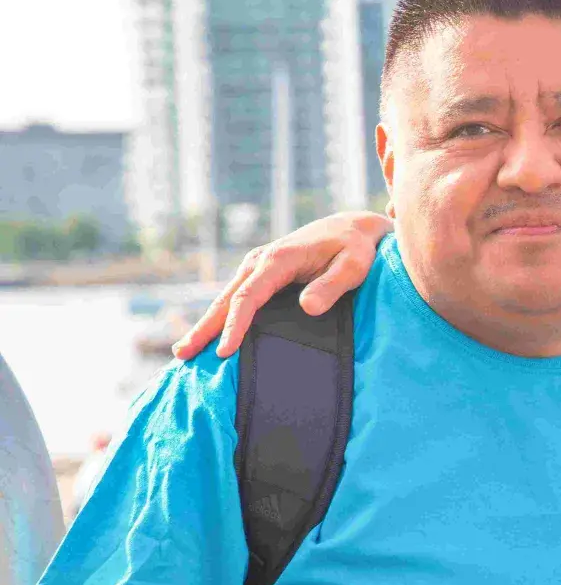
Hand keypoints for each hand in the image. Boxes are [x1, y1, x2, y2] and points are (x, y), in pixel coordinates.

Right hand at [172, 211, 393, 360]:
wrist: (351, 228)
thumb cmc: (355, 248)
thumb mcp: (353, 265)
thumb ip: (331, 286)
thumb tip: (308, 308)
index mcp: (278, 260)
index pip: (248, 297)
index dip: (235, 326)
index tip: (224, 352)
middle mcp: (259, 261)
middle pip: (225, 299)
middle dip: (203, 328)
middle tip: (181, 355)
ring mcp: (256, 266)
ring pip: (225, 299)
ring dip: (205, 324)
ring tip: (184, 352)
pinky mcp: (259, 273)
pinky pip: (235, 298)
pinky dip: (220, 317)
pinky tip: (210, 336)